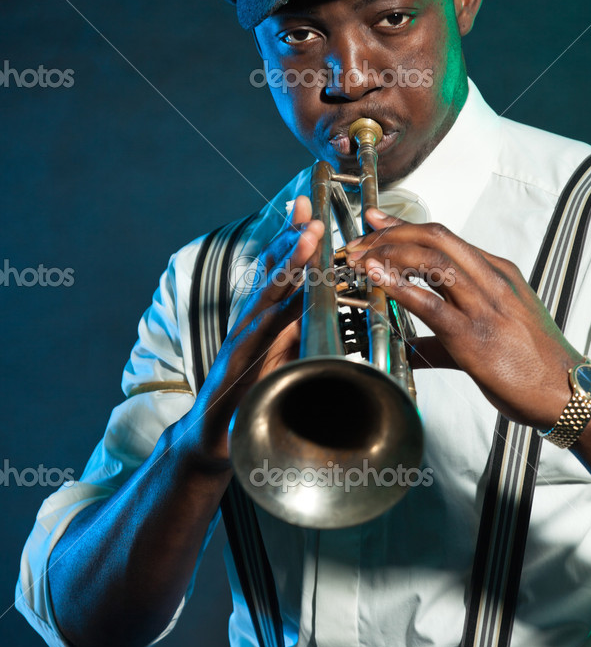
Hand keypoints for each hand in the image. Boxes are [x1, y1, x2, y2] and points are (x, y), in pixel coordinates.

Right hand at [182, 196, 323, 465]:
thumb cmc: (250, 396)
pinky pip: (261, 337)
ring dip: (290, 265)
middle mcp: (252, 322)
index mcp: (264, 317)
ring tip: (307, 239)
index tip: (306, 208)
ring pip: (270, 295)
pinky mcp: (240, 365)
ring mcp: (244, 340)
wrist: (212, 437)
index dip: (292, 239)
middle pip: (273, 272)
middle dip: (292, 240)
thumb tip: (321, 307)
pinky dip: (275, 316)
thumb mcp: (281, 357)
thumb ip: (296, 331)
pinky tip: (289, 299)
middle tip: (311, 212)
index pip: (279, 269)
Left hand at [345, 208, 580, 428]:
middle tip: (358, 244)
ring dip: (388, 254)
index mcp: (498, 274)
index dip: (403, 225)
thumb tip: (413, 347)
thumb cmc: (535, 365)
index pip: (444, 237)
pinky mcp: (475, 336)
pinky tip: (377, 278)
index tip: (374, 221)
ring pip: (431, 260)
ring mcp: (484, 306)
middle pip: (433, 238)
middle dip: (389, 235)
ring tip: (360, 259)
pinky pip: (431, 303)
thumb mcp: (495, 333)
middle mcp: (491, 281)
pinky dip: (399, 285)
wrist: (569, 393)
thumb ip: (446, 335)